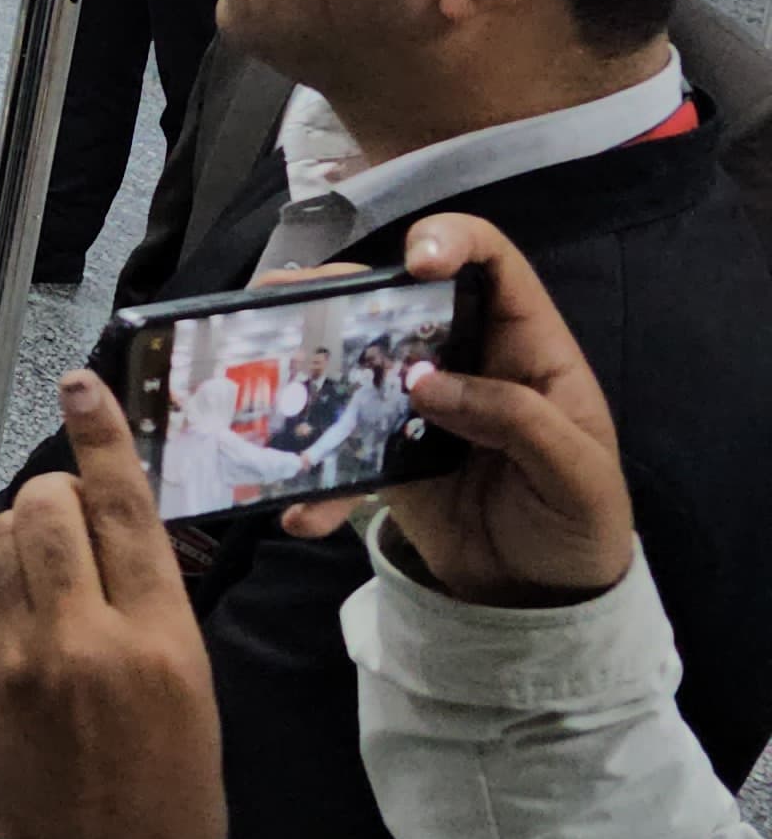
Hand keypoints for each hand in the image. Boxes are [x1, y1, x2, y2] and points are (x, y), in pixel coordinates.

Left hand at [0, 370, 223, 838]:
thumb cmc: (170, 799)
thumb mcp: (193, 691)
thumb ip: (152, 604)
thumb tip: (114, 534)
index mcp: (158, 641)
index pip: (122, 508)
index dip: (102, 436)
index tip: (85, 385)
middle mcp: (81, 638)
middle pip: (46, 505)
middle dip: (56, 494)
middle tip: (73, 517)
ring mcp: (15, 657)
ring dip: (22, 534)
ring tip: (50, 572)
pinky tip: (23, 620)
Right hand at [278, 215, 628, 603]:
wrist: (545, 597)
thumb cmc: (582, 523)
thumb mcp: (576, 473)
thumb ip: (516, 419)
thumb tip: (424, 382)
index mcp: (526, 348)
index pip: (493, 264)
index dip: (453, 241)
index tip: (414, 258)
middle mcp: (465, 361)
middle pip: (400, 300)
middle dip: (342, 290)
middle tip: (284, 297)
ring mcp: (418, 406)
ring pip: (354, 361)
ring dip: (303, 364)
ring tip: (255, 369)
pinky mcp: (384, 454)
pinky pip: (338, 450)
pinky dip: (313, 480)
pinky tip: (300, 511)